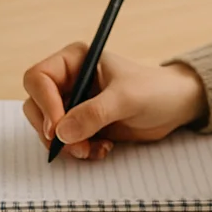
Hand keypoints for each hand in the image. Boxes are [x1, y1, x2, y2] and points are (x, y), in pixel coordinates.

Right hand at [22, 44, 208, 159]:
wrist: (175, 107)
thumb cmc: (155, 90)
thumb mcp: (126, 98)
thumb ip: (94, 113)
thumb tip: (62, 132)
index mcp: (75, 60)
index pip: (39, 78)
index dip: (44, 104)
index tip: (57, 129)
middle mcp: (69, 80)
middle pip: (36, 106)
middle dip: (53, 131)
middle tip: (77, 147)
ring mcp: (74, 103)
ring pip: (48, 128)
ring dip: (66, 145)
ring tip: (94, 149)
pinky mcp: (82, 124)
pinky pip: (65, 142)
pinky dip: (78, 151)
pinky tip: (103, 149)